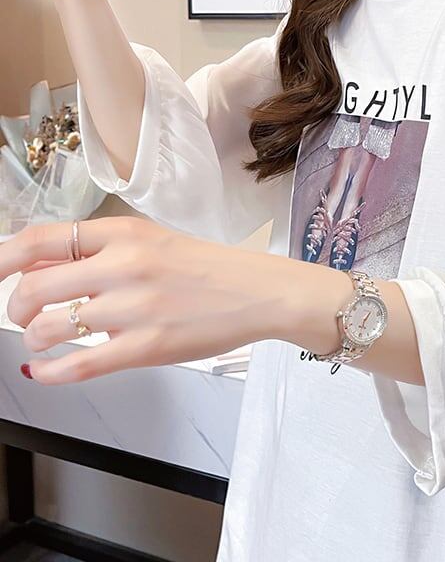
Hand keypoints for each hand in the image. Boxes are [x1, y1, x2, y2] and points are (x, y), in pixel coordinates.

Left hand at [1, 217, 278, 384]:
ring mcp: (134, 308)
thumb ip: (100, 251)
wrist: (257, 293)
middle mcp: (125, 266)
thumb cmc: (208, 268)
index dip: (3, 260)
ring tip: (44, 341)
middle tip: (23, 316)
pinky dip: (50, 372)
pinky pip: (77, 364)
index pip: (42, 239)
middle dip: (16, 308)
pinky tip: (46, 371)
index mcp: (125, 233)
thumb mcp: (153, 241)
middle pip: (34, 289)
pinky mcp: (146, 347)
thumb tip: (41, 265)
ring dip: (34, 340)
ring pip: (48, 329)